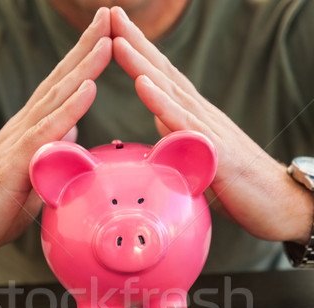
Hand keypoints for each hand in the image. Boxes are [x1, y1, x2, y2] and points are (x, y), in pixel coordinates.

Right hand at [0, 7, 111, 274]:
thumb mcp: (33, 177)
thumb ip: (53, 152)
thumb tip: (72, 132)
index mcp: (31, 132)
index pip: (61, 90)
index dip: (83, 62)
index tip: (106, 36)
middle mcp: (25, 128)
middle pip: (60, 82)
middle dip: (87, 48)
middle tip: (110, 16)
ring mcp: (19, 141)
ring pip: (56, 97)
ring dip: (83, 66)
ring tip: (106, 38)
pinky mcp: (16, 161)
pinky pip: (47, 131)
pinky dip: (69, 108)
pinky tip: (88, 87)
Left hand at [111, 6, 313, 244]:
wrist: (281, 204)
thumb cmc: (240, 185)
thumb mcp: (200, 156)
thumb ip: (178, 134)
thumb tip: (158, 117)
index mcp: (195, 117)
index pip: (163, 79)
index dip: (139, 55)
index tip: (114, 32)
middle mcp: (202, 115)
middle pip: (164, 74)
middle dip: (135, 44)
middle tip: (109, 15)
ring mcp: (209, 129)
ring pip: (170, 91)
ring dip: (142, 63)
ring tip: (117, 39)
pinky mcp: (216, 151)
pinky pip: (184, 123)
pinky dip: (161, 102)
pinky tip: (144, 83)